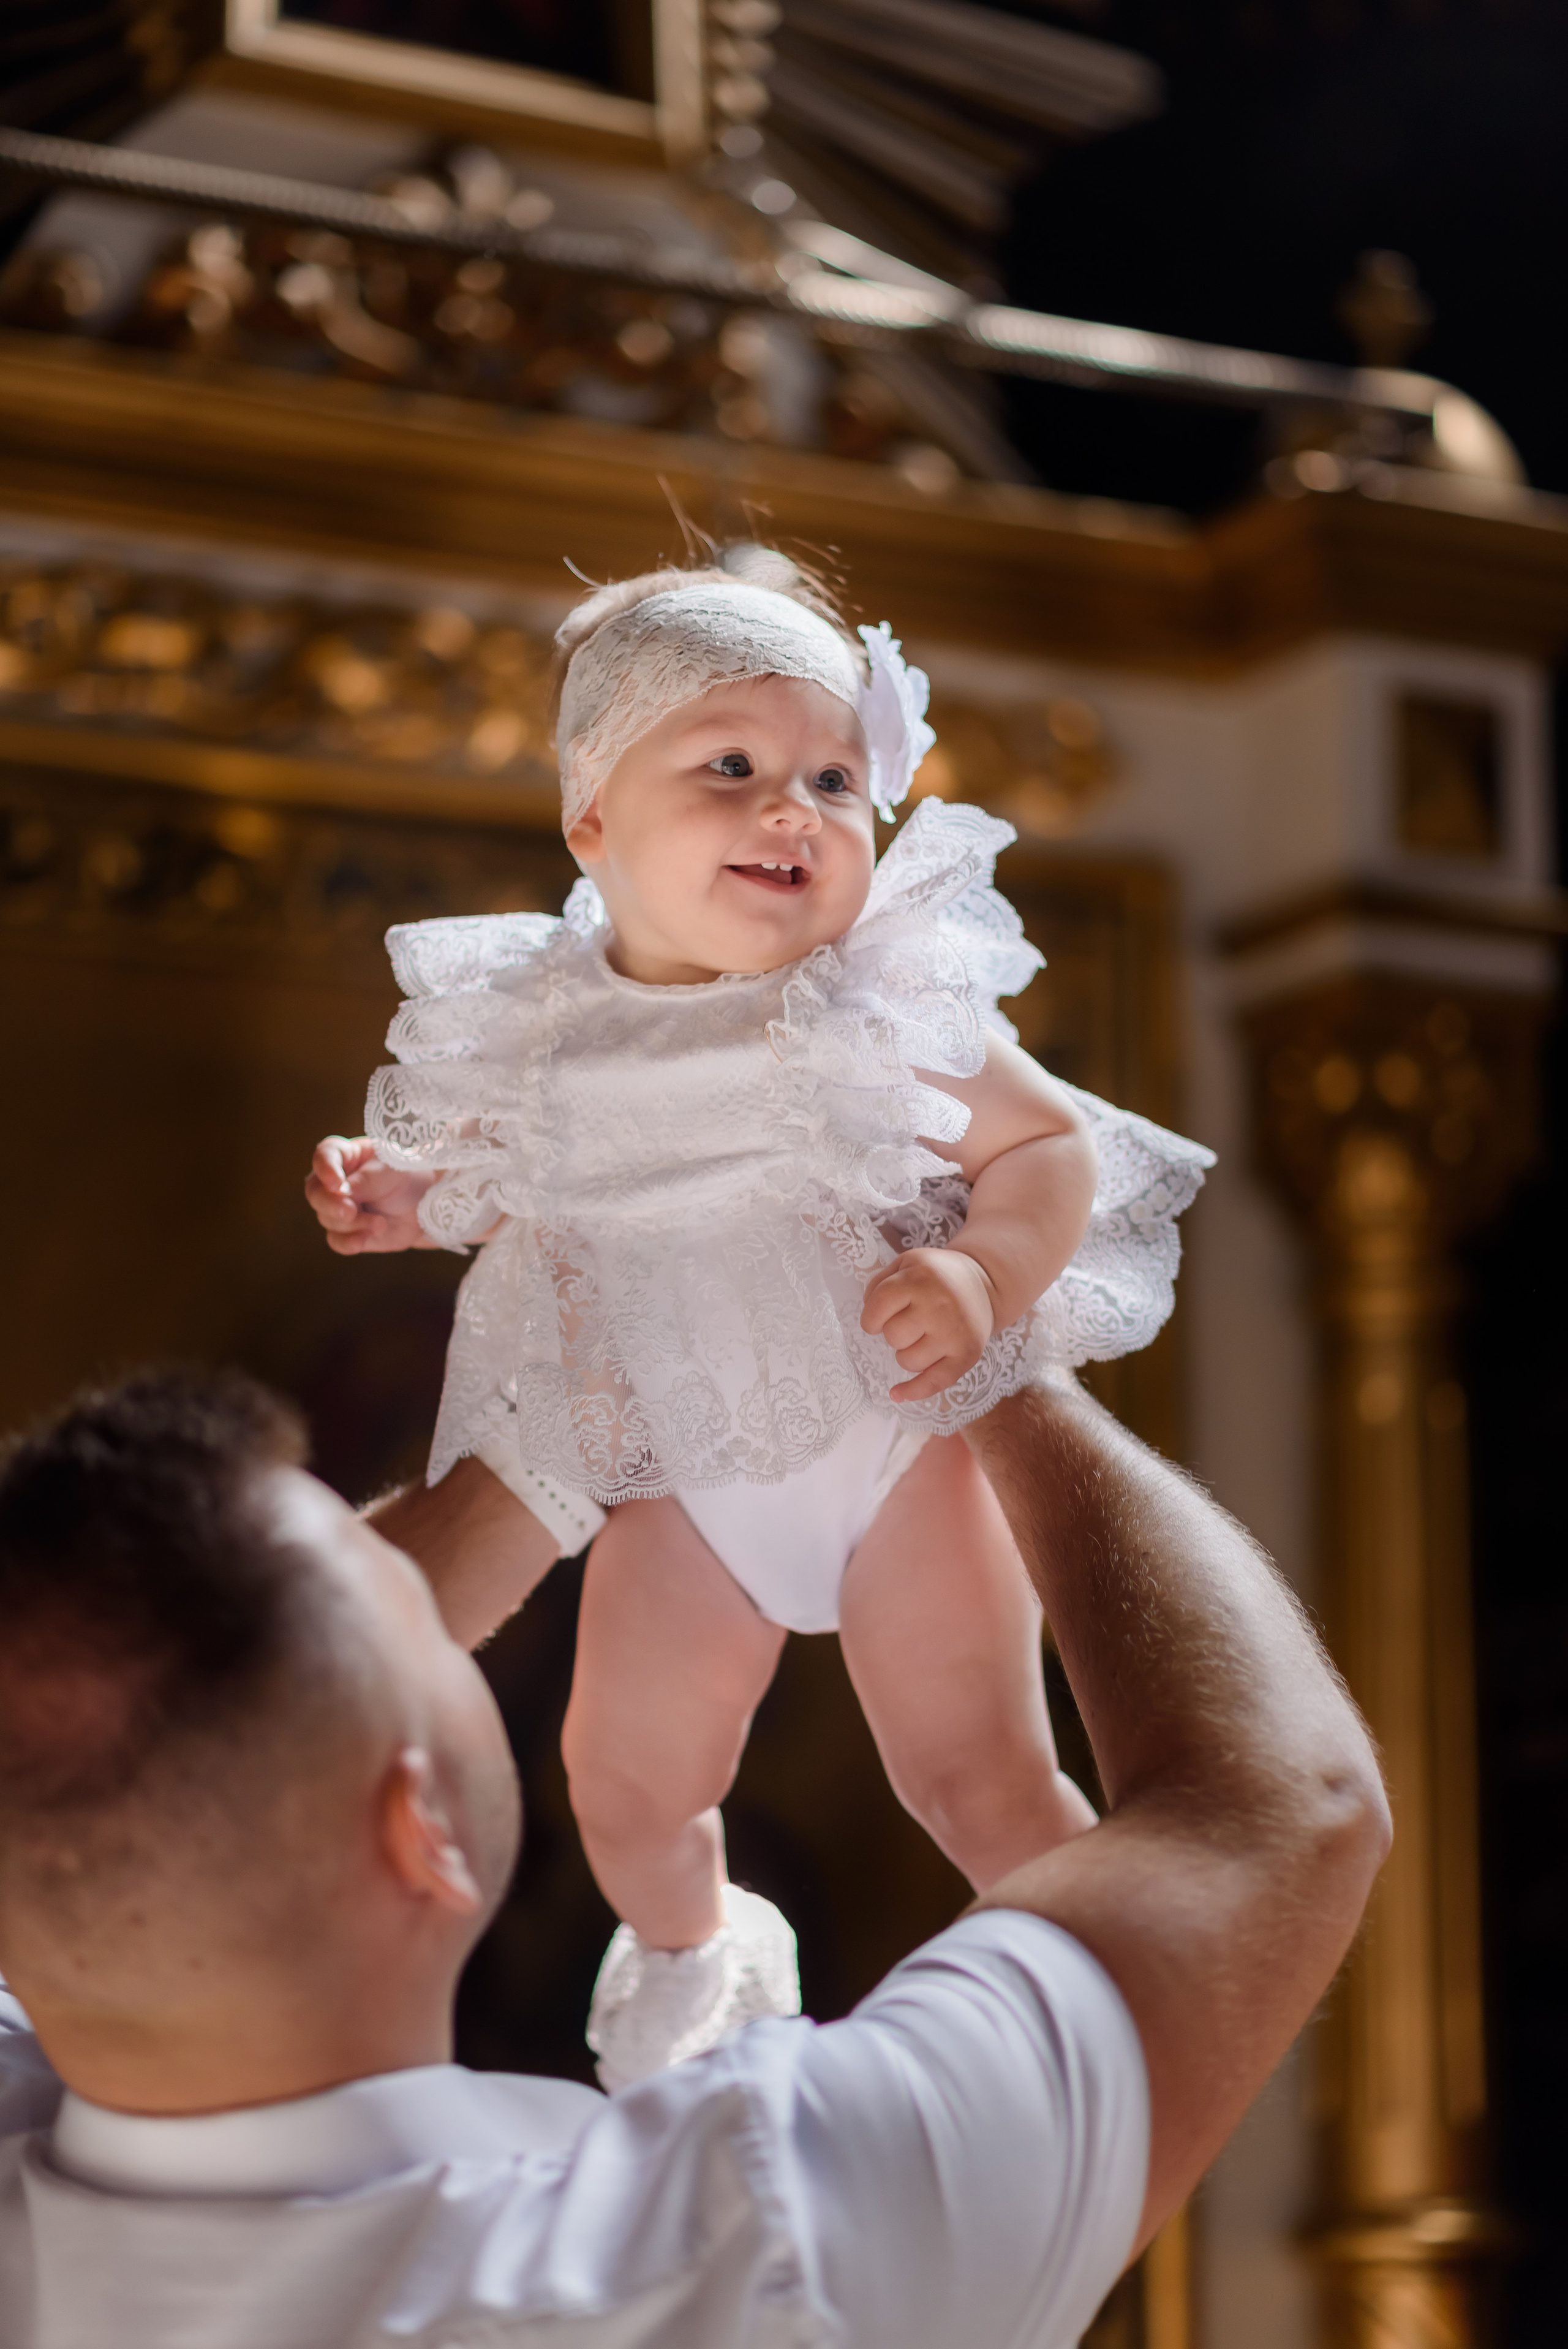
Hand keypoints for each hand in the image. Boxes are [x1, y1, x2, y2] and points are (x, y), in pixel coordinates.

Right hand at [305, 1135, 440, 1254]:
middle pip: (315, 1193)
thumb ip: (365, 1181)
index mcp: (345, 1156)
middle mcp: (334, 1182)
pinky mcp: (347, 1232)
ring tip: (380, 1223)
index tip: (337, 1184)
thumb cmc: (405, 1176)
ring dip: (354, 1224)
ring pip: (329, 1219)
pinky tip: (363, 1240)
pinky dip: (349, 1242)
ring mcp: (337, 1208)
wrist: (424, 1203)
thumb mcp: (391, 1171)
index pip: (324, 1156)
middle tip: (350, 1211)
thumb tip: (339, 1193)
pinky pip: (336, 1241)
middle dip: (331, 1204)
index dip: (326, 1169)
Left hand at [860, 1247, 995, 1401]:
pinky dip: (913, 1391)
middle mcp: (939, 1304)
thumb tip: (869, 1318)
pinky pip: (934, 1382)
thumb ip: (880, 1283)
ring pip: (908, 1361)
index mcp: (920, 1278)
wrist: (984, 1284)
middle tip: (910, 1322)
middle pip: (893, 1336)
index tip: (877, 1319)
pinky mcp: (967, 1355)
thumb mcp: (907, 1264)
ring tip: (922, 1337)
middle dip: (894, 1333)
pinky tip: (897, 1393)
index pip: (878, 1306)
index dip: (871, 1318)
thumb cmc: (937, 1277)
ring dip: (907, 1353)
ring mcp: (954, 1332)